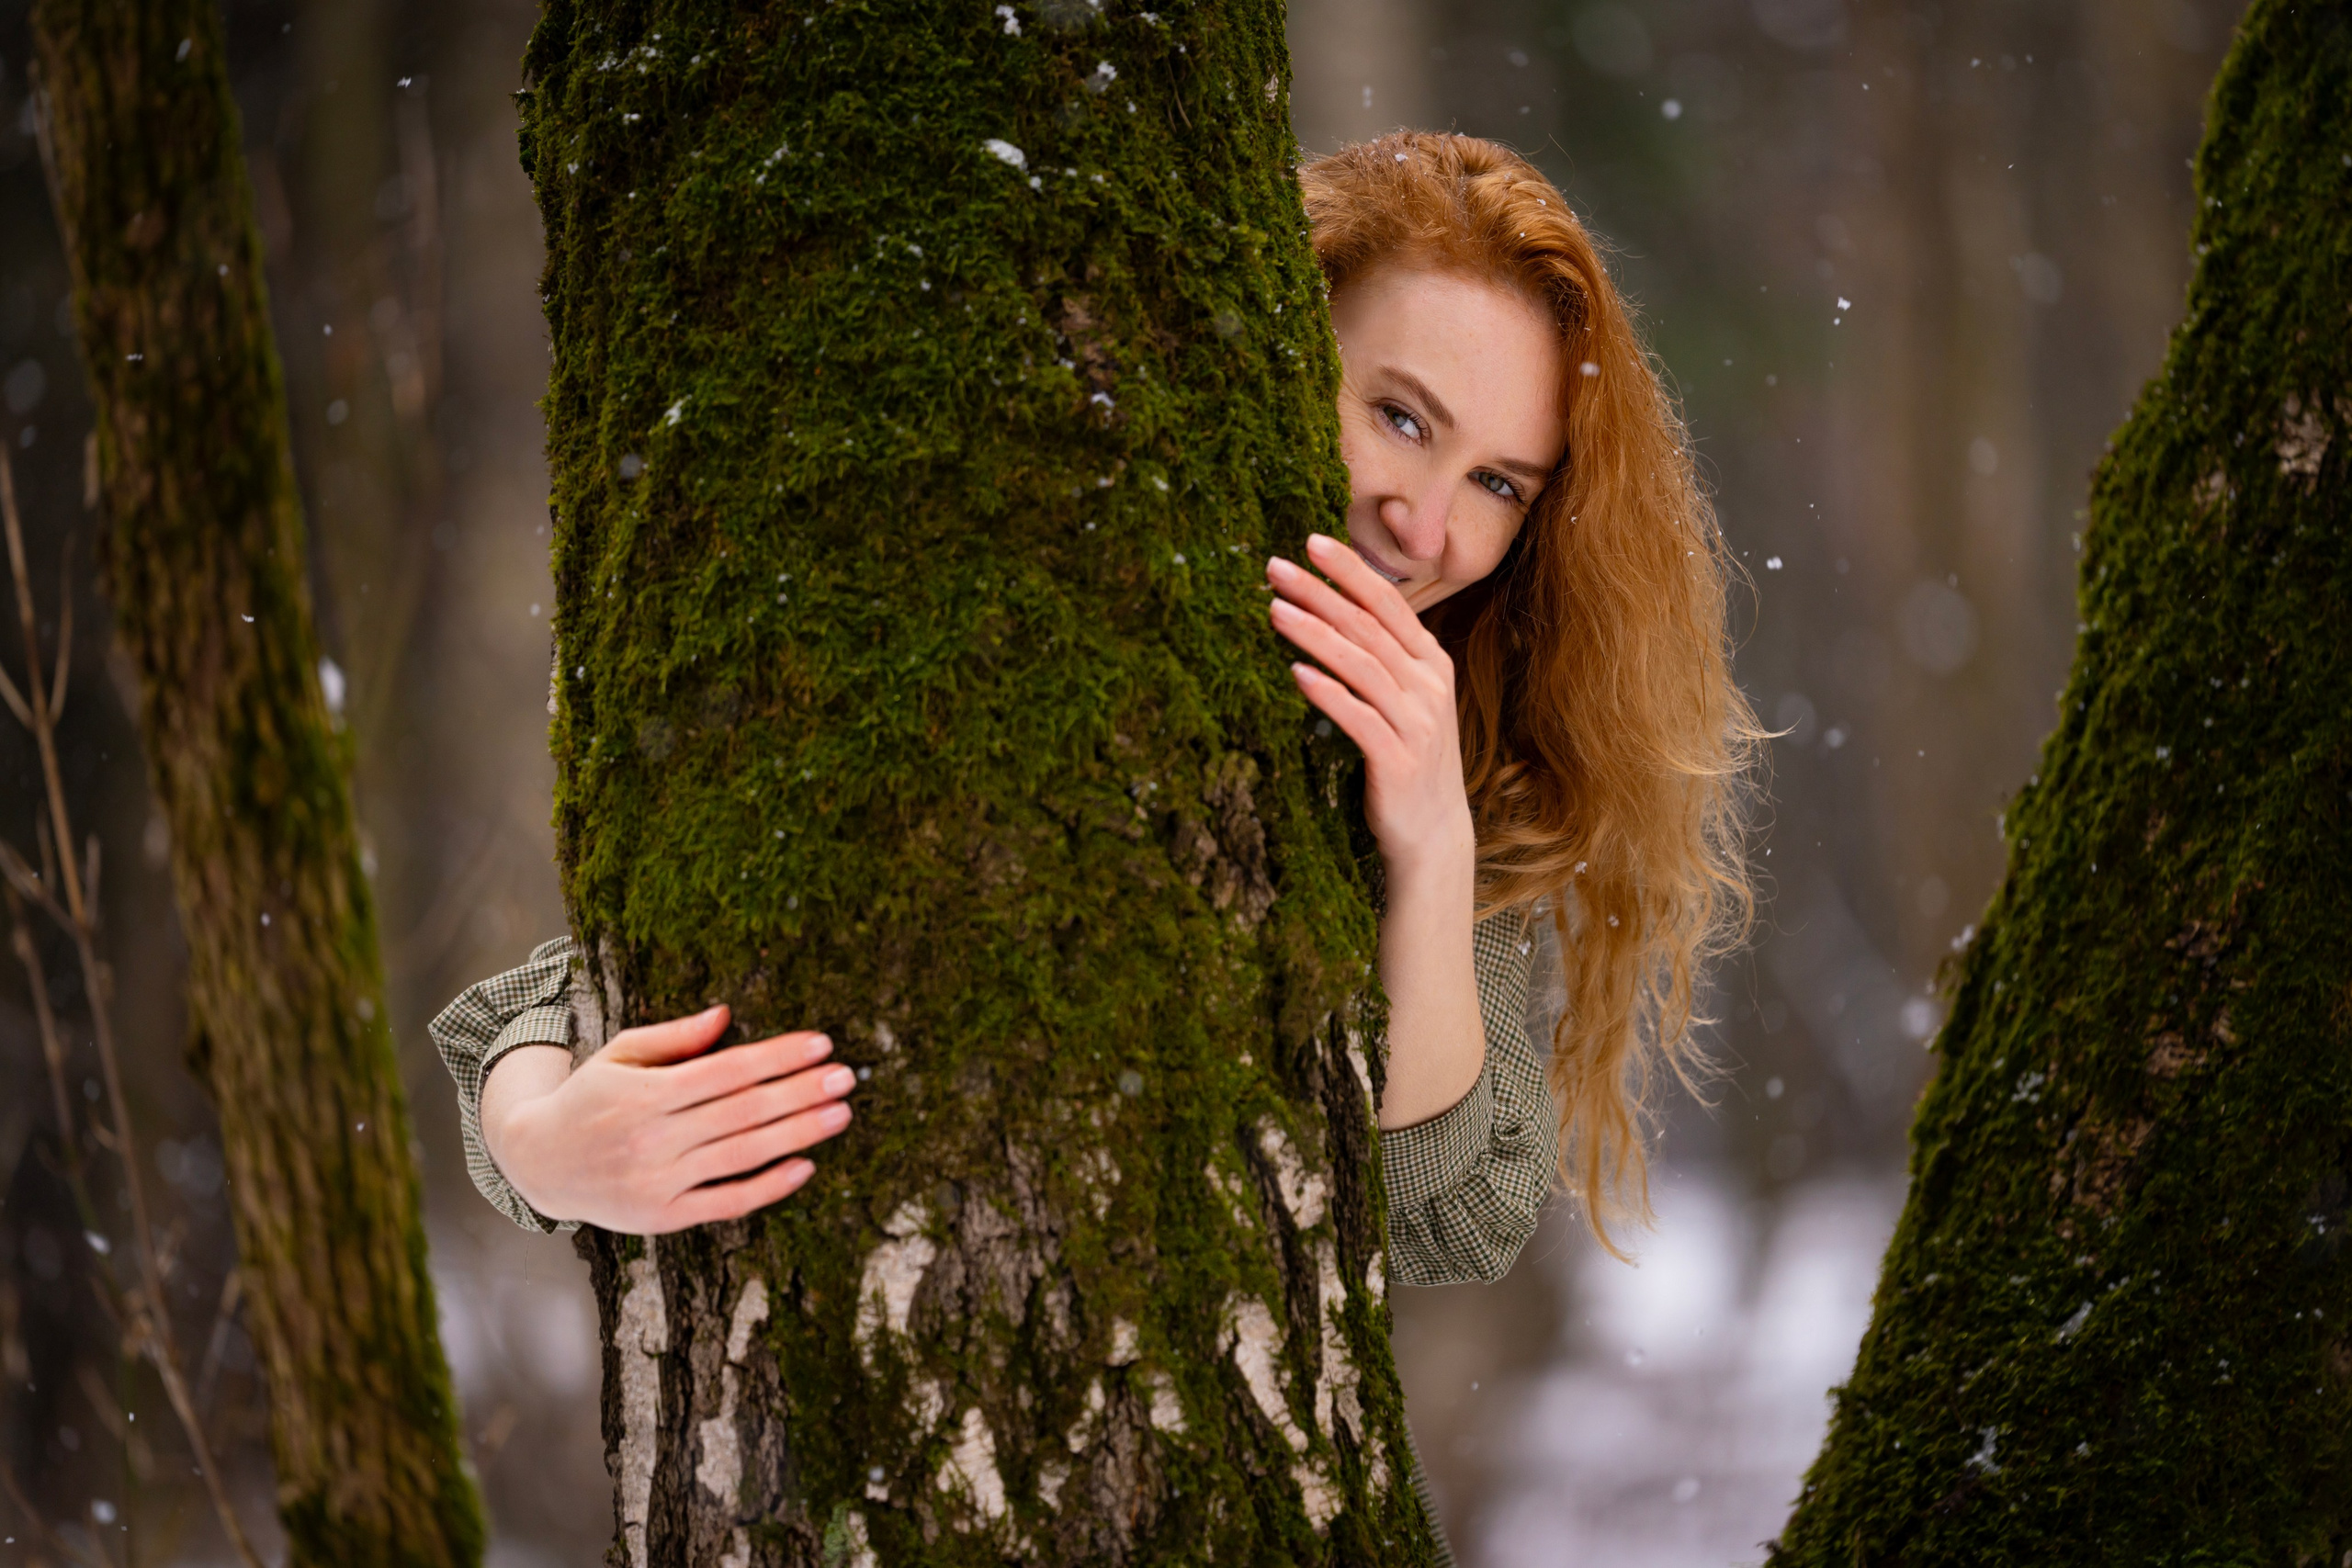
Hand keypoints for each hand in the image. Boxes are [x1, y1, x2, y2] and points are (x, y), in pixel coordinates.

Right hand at [481, 1005, 854, 1233]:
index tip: (821, 1043)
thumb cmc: (589, 1097)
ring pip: (742, 1155)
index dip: (778, 1056)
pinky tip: (806, 1166)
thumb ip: (674, 1038)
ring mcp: (658, 1182)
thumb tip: (727, 1015)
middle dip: (801, 1091)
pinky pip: (727, 1202)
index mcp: (643, 1093)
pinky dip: (769, 1187)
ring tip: (841, 1114)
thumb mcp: (620, 1056)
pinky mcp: (663, 1217)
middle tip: (847, 1076)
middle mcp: (651, 1139)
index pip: (727, 1071)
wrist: (538, 1162)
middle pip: (743, 1112)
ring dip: (798, 1134)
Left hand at [1267, 533, 1476, 877]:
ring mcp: (1416, 723)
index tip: (1311, 542)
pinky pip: (1358, 719)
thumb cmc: (1406, 758)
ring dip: (1315, 635)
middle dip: (1321, 593)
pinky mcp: (1398, 761)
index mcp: (1431, 663)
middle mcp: (1428, 686)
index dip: (1350, 572)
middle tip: (1275, 568)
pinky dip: (1328, 693)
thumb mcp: (1403, 699)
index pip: (1388, 604)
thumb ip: (1380, 657)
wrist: (1432, 832)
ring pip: (1361, 666)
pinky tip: (1296, 674)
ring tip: (1275, 611)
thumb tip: (1332, 610)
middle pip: (1368, 627)